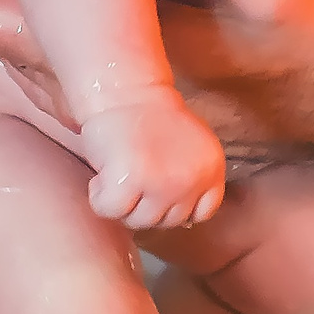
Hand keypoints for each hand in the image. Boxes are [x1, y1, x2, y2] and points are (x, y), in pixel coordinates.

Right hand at [78, 92, 227, 227]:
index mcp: (212, 169)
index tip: (157, 188)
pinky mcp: (132, 181)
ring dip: (123, 202)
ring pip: (138, 221)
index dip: (174, 206)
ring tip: (120, 169)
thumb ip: (193, 179)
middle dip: (145, 204)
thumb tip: (184, 220)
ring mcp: (164, 183)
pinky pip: (111, 210)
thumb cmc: (151, 118)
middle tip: (133, 173)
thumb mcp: (191, 147)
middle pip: (166, 221)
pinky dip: (100, 197)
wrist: (126, 91)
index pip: (200, 213)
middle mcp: (192, 180)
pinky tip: (103, 173)